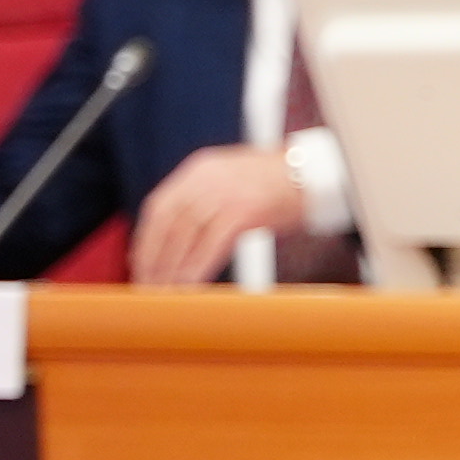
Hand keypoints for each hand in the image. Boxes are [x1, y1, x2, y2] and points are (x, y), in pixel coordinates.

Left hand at [131, 144, 307, 284]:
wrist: (319, 174)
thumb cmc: (283, 183)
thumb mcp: (234, 179)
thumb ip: (207, 198)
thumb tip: (182, 235)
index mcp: (201, 168)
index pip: (159, 205)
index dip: (146, 237)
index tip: (140, 261)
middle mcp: (207, 177)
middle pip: (167, 221)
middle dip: (154, 256)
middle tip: (148, 283)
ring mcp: (226, 192)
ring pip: (185, 234)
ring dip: (172, 266)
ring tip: (166, 290)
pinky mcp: (245, 210)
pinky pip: (212, 243)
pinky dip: (197, 265)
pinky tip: (191, 284)